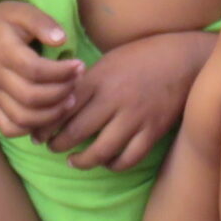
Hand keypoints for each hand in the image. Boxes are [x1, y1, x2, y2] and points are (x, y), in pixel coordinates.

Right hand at [0, 2, 81, 140]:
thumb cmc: (3, 23)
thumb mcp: (21, 11)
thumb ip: (41, 22)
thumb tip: (61, 40)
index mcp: (3, 51)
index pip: (34, 70)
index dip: (61, 72)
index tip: (79, 64)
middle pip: (30, 97)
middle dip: (61, 93)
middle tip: (77, 81)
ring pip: (22, 117)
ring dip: (51, 114)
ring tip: (70, 100)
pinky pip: (9, 128)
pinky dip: (30, 129)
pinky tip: (48, 115)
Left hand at [50, 30, 209, 169]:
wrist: (183, 59)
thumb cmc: (141, 56)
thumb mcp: (108, 61)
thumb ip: (86, 82)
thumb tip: (58, 101)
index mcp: (99, 79)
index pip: (63, 107)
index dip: (46, 125)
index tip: (37, 133)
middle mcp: (115, 99)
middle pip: (77, 131)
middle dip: (58, 144)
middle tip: (51, 147)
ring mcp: (135, 117)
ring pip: (101, 151)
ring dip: (82, 160)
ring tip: (73, 161)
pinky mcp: (153, 130)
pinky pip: (129, 157)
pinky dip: (114, 164)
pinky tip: (106, 162)